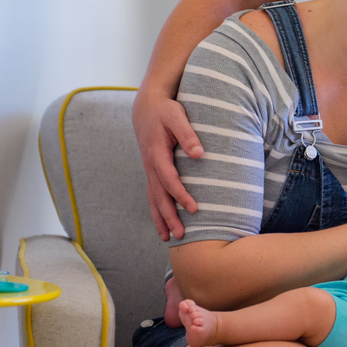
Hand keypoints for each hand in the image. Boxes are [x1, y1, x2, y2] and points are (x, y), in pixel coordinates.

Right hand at [133, 88, 203, 240]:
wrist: (147, 107)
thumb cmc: (166, 111)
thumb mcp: (177, 117)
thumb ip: (188, 134)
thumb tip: (199, 154)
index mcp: (156, 153)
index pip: (168, 179)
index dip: (180, 194)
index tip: (194, 208)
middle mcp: (150, 165)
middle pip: (158, 196)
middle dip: (169, 216)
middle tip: (181, 235)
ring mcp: (149, 170)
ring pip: (153, 199)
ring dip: (160, 219)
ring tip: (169, 238)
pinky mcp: (152, 172)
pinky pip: (152, 195)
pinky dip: (157, 211)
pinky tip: (162, 225)